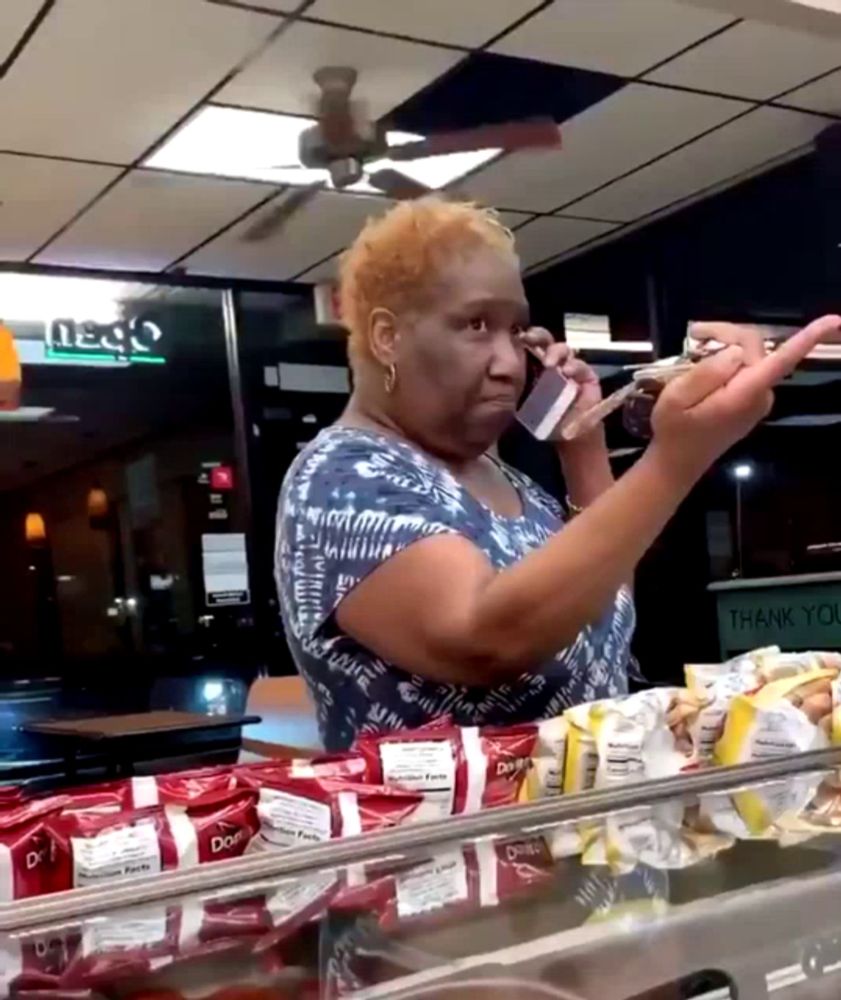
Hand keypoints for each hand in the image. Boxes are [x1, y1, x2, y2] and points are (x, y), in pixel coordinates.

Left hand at [519, 327, 603, 446]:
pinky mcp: (587, 377)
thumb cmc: (543, 419)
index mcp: (534, 365)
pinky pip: (581, 366)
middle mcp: (553, 362)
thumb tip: (495, 374)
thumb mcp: (521, 402)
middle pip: (546, 341)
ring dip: (556, 352)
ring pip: (564, 349)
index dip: (524, 338)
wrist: (567, 437)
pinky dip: (574, 366)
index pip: (529, 344)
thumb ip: (512, 388)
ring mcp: (571, 367)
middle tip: (530, 340)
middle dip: (539, 336)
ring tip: (549, 363)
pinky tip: (567, 372)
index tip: (516, 338)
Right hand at [650, 314, 840, 479]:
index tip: (835, 320)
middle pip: (754, 348)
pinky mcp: (752, 403)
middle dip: (725, 335)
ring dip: (722, 349)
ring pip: (748, 358)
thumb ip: (707, 372)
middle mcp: (760, 396)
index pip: (781, 360)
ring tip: (691, 355)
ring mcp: (759, 401)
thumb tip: (734, 351)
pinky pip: (745, 372)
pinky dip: (724, 364)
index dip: (807, 338)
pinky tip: (701, 372)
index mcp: (744, 395)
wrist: (677, 464)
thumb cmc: (673, 432)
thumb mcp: (676, 399)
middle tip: (691, 336)